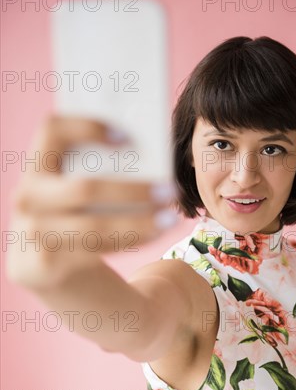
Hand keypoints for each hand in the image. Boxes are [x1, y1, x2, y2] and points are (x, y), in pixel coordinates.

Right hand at [5, 115, 177, 289]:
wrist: (39, 259)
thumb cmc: (70, 209)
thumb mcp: (73, 184)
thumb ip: (98, 168)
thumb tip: (152, 161)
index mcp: (37, 164)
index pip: (51, 130)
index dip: (87, 127)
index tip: (127, 137)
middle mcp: (29, 195)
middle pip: (85, 189)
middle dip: (133, 190)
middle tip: (170, 190)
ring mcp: (35, 231)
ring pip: (95, 228)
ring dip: (139, 223)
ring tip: (170, 219)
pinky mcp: (47, 262)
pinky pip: (97, 250)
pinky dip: (131, 241)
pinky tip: (155, 233)